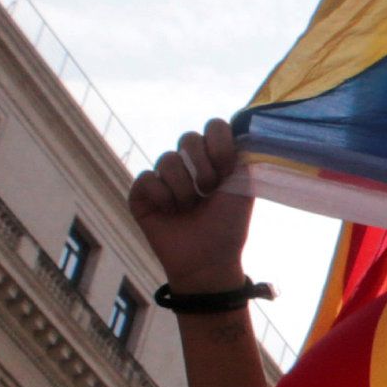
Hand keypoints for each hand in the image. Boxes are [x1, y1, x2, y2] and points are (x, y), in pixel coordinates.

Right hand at [129, 120, 255, 295]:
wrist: (208, 260)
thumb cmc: (228, 227)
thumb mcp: (243, 189)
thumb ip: (242, 157)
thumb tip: (244, 130)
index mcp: (215, 160)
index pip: (214, 127)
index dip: (219, 142)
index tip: (226, 166)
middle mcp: (188, 165)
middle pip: (188, 138)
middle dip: (203, 167)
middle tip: (209, 190)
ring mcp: (163, 178)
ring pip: (168, 160)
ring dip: (184, 189)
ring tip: (190, 208)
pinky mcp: (142, 194)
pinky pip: (147, 179)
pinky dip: (162, 197)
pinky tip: (170, 212)